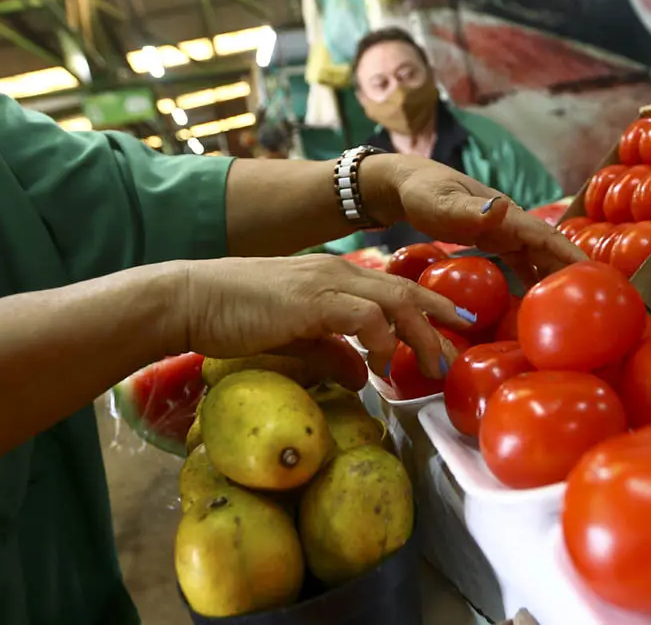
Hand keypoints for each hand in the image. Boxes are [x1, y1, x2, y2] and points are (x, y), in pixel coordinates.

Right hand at [167, 255, 472, 387]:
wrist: (189, 298)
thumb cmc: (235, 316)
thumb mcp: (293, 338)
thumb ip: (330, 352)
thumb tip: (362, 377)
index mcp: (335, 277)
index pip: (395, 288)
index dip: (430, 306)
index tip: (455, 328)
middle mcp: (338, 272)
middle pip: (405, 291)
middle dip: (439, 318)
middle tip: (461, 346)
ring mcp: (325, 282)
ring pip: (393, 300)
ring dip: (420, 333)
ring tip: (433, 364)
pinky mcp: (311, 300)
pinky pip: (363, 314)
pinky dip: (382, 337)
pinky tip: (385, 363)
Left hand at [364, 155, 586, 285]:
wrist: (406, 185)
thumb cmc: (422, 192)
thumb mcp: (441, 203)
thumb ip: (468, 209)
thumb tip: (501, 207)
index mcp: (506, 214)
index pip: (547, 237)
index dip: (571, 256)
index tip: (595, 276)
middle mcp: (511, 222)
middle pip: (550, 249)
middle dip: (574, 270)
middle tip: (597, 299)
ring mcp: (504, 231)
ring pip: (539, 256)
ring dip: (557, 276)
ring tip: (576, 305)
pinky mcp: (494, 241)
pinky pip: (521, 263)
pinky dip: (533, 279)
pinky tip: (538, 301)